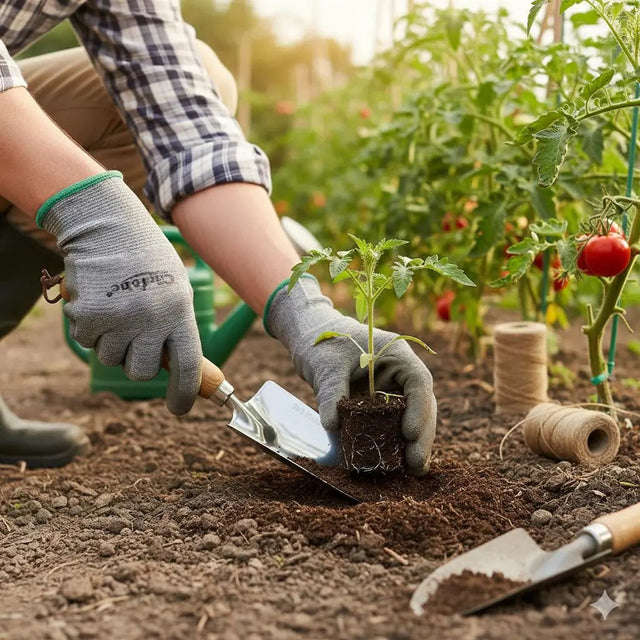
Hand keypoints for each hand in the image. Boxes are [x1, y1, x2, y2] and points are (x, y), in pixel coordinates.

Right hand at [39, 172, 201, 414]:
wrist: (107, 225)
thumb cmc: (146, 258)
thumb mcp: (175, 288)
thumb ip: (176, 326)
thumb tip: (179, 368)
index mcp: (180, 311)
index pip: (188, 366)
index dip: (185, 393)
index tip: (180, 408)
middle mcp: (151, 319)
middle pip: (143, 372)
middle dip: (138, 363)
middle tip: (135, 339)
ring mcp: (119, 319)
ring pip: (112, 358)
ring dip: (112, 341)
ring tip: (117, 307)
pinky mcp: (89, 316)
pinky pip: (88, 341)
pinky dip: (90, 327)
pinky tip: (98, 299)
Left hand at [266, 277, 435, 474]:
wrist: (312, 338)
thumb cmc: (323, 344)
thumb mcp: (326, 367)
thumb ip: (331, 393)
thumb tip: (332, 427)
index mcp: (396, 355)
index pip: (418, 382)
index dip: (419, 409)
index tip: (409, 433)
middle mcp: (400, 373)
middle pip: (422, 404)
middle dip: (422, 435)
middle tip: (416, 464)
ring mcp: (392, 389)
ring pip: (413, 417)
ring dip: (414, 443)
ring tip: (413, 470)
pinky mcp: (380, 404)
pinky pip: (393, 423)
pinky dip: (396, 442)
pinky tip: (397, 464)